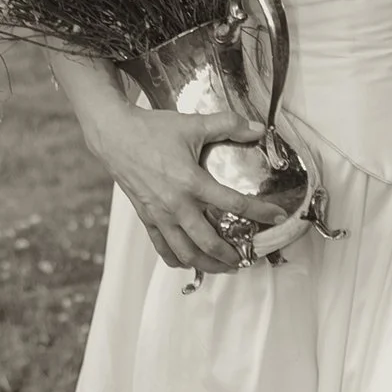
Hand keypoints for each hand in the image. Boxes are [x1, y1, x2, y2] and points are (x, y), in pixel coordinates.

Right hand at [74, 93, 264, 272]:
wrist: (115, 136)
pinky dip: (177, 259)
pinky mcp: (147, 218)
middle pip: (209, 242)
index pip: (233, 204)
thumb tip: (257, 128)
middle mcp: (176, 204)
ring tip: (224, 267)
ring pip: (185, 252)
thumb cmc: (153, 130)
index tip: (277, 218)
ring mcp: (160, 215)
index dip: (259, 213)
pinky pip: (162, 248)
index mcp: (191, 182)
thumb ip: (228, 124)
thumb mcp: (193, 123)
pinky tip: (189, 262)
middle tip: (248, 258)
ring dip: (207, 264)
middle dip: (231, 255)